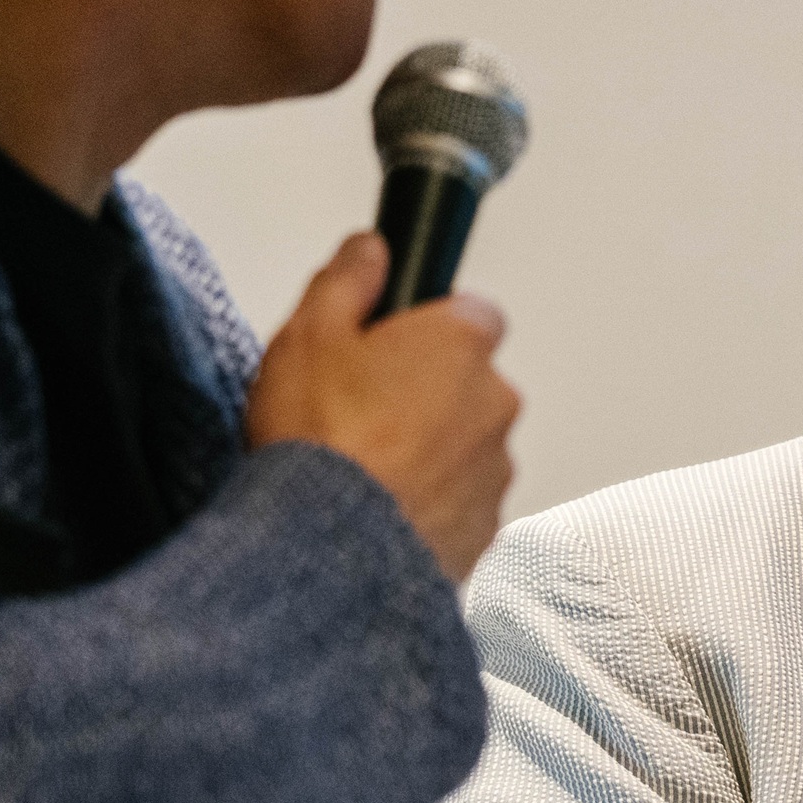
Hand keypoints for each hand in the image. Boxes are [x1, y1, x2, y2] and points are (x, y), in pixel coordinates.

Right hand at [243, 231, 518, 580]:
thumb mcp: (308, 334)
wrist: (323, 553)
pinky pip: (461, 504)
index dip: (426, 326)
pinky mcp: (484, 531)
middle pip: (468, 382)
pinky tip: (379, 510)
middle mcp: (494, 403)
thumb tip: (370, 250)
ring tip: (365, 470)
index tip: (388, 343)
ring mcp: (494, 471)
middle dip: (426, 392)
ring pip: (467, 445)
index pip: (471, 313)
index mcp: (460, 344)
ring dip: (431, 452)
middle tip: (362, 411)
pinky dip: (430, 505)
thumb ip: (347, 279)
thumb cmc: (319, 442)